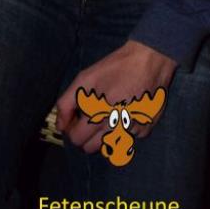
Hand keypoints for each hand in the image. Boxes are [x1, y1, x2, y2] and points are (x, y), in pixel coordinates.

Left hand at [56, 40, 175, 153]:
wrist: (149, 61)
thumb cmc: (114, 68)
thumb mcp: (84, 79)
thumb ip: (67, 103)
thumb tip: (60, 127)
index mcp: (98, 115)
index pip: (77, 140)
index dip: (72, 129)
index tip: (74, 119)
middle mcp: (115, 128)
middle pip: (91, 147)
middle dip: (85, 135)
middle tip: (89, 116)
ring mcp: (132, 131)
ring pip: (109, 145)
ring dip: (104, 134)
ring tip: (107, 113)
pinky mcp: (146, 130)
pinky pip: (127, 138)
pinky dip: (123, 129)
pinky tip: (126, 111)